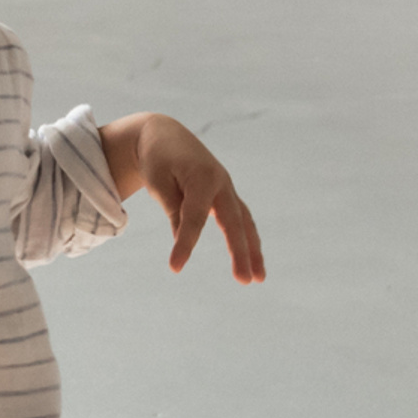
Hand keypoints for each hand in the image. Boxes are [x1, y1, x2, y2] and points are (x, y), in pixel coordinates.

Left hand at [114, 115, 264, 280]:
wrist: (164, 135)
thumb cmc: (158, 159)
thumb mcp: (158, 183)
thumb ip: (174, 211)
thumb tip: (183, 240)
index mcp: (202, 177)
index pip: (195, 217)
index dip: (186, 243)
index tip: (175, 267)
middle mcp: (221, 182)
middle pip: (234, 222)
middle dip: (241, 253)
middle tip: (245, 281)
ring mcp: (226, 188)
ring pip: (244, 223)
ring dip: (253, 250)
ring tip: (259, 278)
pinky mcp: (225, 195)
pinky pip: (240, 220)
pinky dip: (246, 240)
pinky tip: (251, 261)